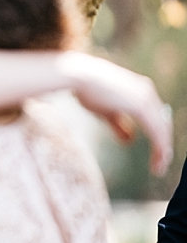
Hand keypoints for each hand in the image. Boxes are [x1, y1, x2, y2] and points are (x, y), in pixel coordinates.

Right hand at [65, 53, 171, 174]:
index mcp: (142, 92)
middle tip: (160, 165)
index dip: (158, 138)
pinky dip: (159, 145)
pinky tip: (158, 157)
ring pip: (162, 129)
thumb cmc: (88, 90)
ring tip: (159, 167)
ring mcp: (146, 98)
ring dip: (163, 150)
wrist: (79, 76)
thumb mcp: (106, 111)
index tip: (157, 154)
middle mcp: (148, 93)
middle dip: (163, 147)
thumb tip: (130, 140)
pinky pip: (156, 130)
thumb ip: (120, 125)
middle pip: (163, 124)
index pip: (157, 119)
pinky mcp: (141, 105)